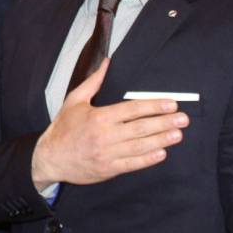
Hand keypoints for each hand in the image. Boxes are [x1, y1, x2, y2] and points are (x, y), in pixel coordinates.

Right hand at [31, 59, 187, 189]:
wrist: (49, 157)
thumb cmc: (63, 128)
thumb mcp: (74, 100)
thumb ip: (93, 82)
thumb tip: (106, 63)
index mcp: (99, 117)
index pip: (132, 110)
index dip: (153, 106)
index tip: (170, 104)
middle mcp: (105, 135)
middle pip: (140, 128)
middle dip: (164, 122)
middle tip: (183, 118)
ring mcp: (107, 154)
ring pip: (139, 146)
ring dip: (161, 140)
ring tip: (177, 134)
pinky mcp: (108, 169)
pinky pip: (132, 164)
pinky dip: (147, 159)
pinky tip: (161, 153)